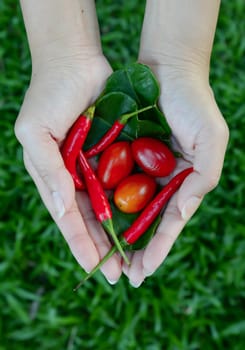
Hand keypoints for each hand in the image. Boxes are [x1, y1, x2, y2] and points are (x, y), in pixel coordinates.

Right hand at [15, 53, 122, 283]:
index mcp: (53, 176)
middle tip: (121, 274)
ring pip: (108, 208)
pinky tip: (142, 220)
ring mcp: (94, 167)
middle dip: (103, 248)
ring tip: (134, 257)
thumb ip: (48, 171)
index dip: (81, 244)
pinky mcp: (112, 155)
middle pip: (90, 220)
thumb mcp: (36, 133)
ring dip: (119, 233)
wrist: (74, 62)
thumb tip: (64, 209)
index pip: (68, 218)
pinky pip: (123, 184)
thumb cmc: (50, 95)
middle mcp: (74, 177)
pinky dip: (130, 203)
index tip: (95, 268)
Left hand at [122, 66, 228, 286]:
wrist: (167, 67)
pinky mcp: (124, 153)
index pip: (170, 222)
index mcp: (185, 180)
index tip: (144, 271)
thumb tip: (182, 213)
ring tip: (107, 259)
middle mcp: (163, 178)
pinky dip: (106, 201)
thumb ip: (202, 179)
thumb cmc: (193, 102)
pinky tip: (95, 221)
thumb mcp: (211, 141)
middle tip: (123, 276)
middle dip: (137, 249)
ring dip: (118, 232)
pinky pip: (113, 181)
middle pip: (148, 221)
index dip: (159, 247)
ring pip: (128, 207)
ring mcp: (143, 167)